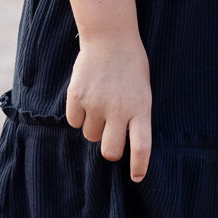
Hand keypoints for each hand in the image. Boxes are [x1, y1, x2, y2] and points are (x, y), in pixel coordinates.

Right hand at [65, 36, 153, 181]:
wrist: (110, 38)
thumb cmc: (131, 67)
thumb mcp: (143, 91)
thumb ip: (135, 116)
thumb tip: (122, 144)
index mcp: (141, 108)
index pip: (141, 147)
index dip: (139, 166)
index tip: (137, 178)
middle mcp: (119, 109)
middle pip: (110, 150)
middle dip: (109, 150)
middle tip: (109, 137)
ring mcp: (97, 103)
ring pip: (90, 135)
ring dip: (93, 127)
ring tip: (100, 103)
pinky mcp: (77, 97)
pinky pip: (74, 121)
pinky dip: (78, 115)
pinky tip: (86, 97)